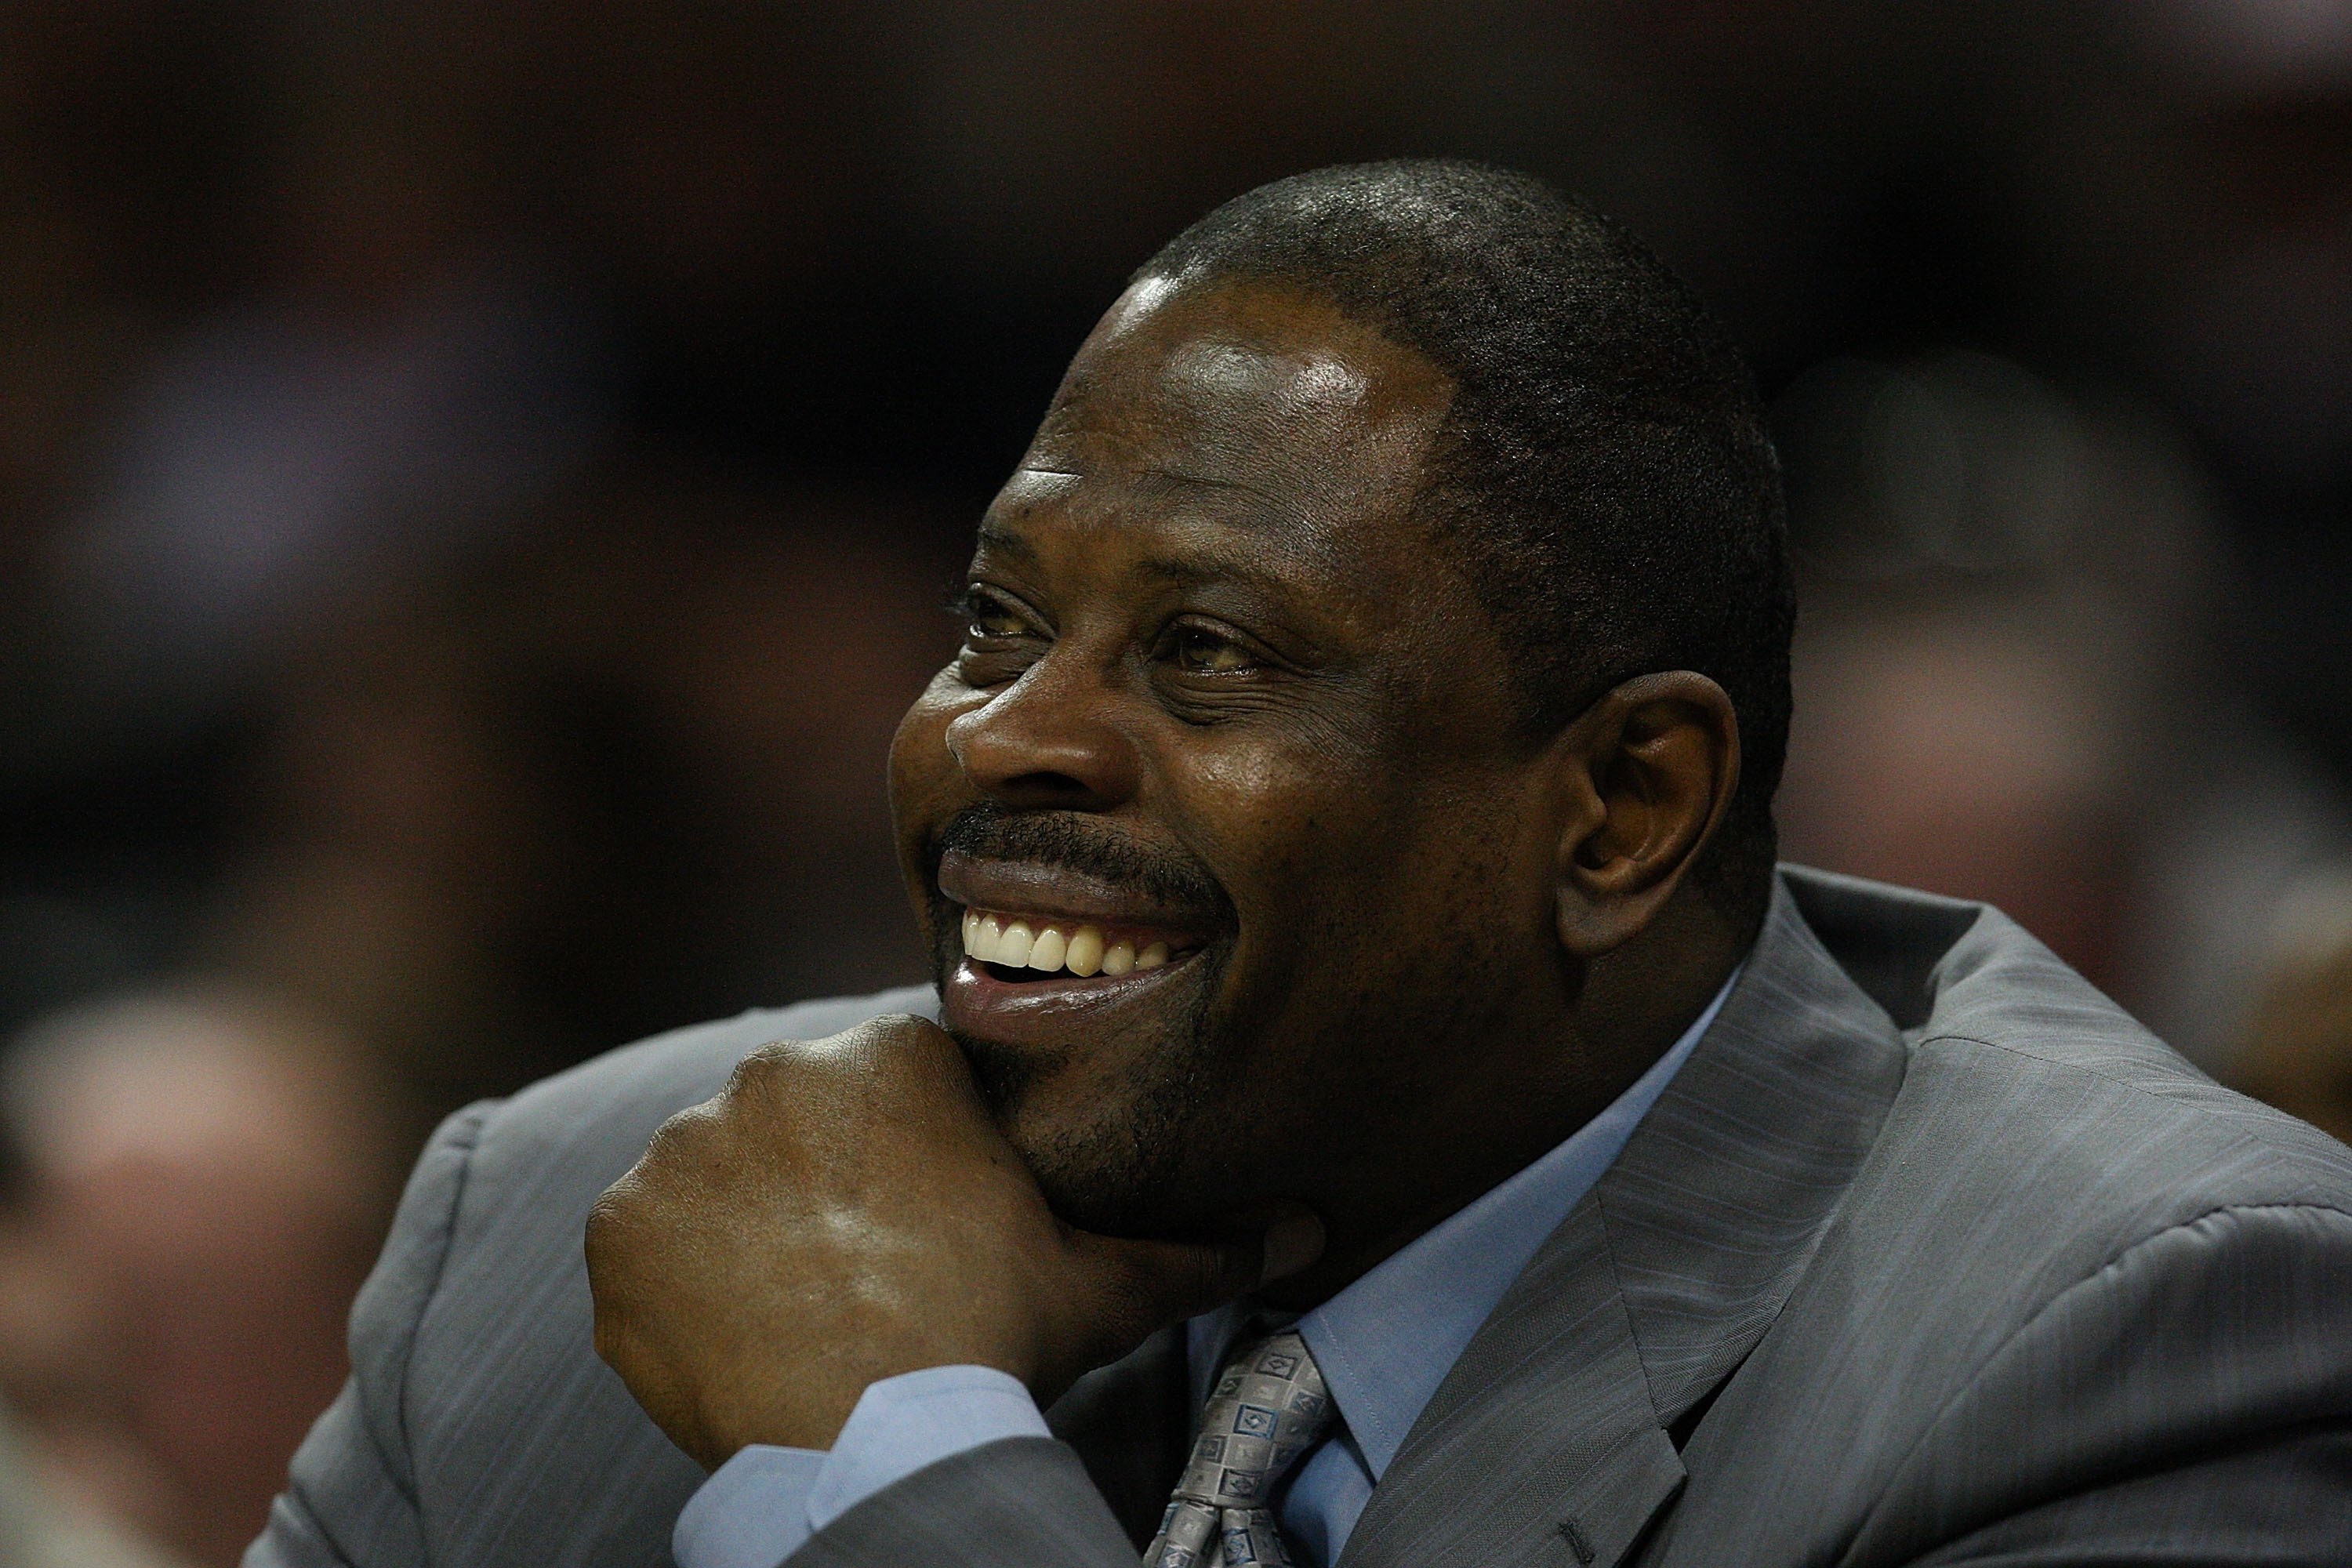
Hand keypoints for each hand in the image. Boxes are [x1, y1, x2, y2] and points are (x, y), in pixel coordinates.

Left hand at [585, 1014, 1320, 1467]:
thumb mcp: (1105, 1283)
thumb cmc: (993, 1334)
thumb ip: (1199, 1245)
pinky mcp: (619, 1225)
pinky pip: (640, 1242)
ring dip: (746, 1230)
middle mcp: (773, 1072)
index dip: (906, 1161)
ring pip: (713, 1177)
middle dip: (822, 1185)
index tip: (920, 1226)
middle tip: (862, 1272)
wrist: (874, 1435)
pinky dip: (675, 1282)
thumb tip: (1309, 1231)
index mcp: (887, 1055)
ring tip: (800, 1310)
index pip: (886, 1087)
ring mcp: (682, 1146)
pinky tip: (738, 1333)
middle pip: (793, 1123)